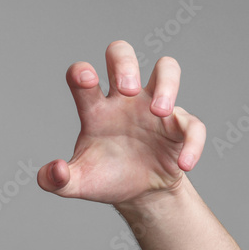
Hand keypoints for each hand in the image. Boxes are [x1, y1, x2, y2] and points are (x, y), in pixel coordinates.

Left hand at [37, 40, 206, 208]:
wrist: (137, 194)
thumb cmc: (106, 178)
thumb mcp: (76, 184)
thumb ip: (55, 181)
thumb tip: (55, 170)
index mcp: (95, 109)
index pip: (82, 76)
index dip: (81, 72)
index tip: (86, 80)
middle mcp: (124, 100)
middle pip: (121, 54)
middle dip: (124, 63)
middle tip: (126, 90)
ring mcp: (154, 109)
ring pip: (166, 69)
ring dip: (166, 84)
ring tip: (159, 111)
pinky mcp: (179, 127)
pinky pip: (193, 124)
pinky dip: (192, 143)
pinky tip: (182, 164)